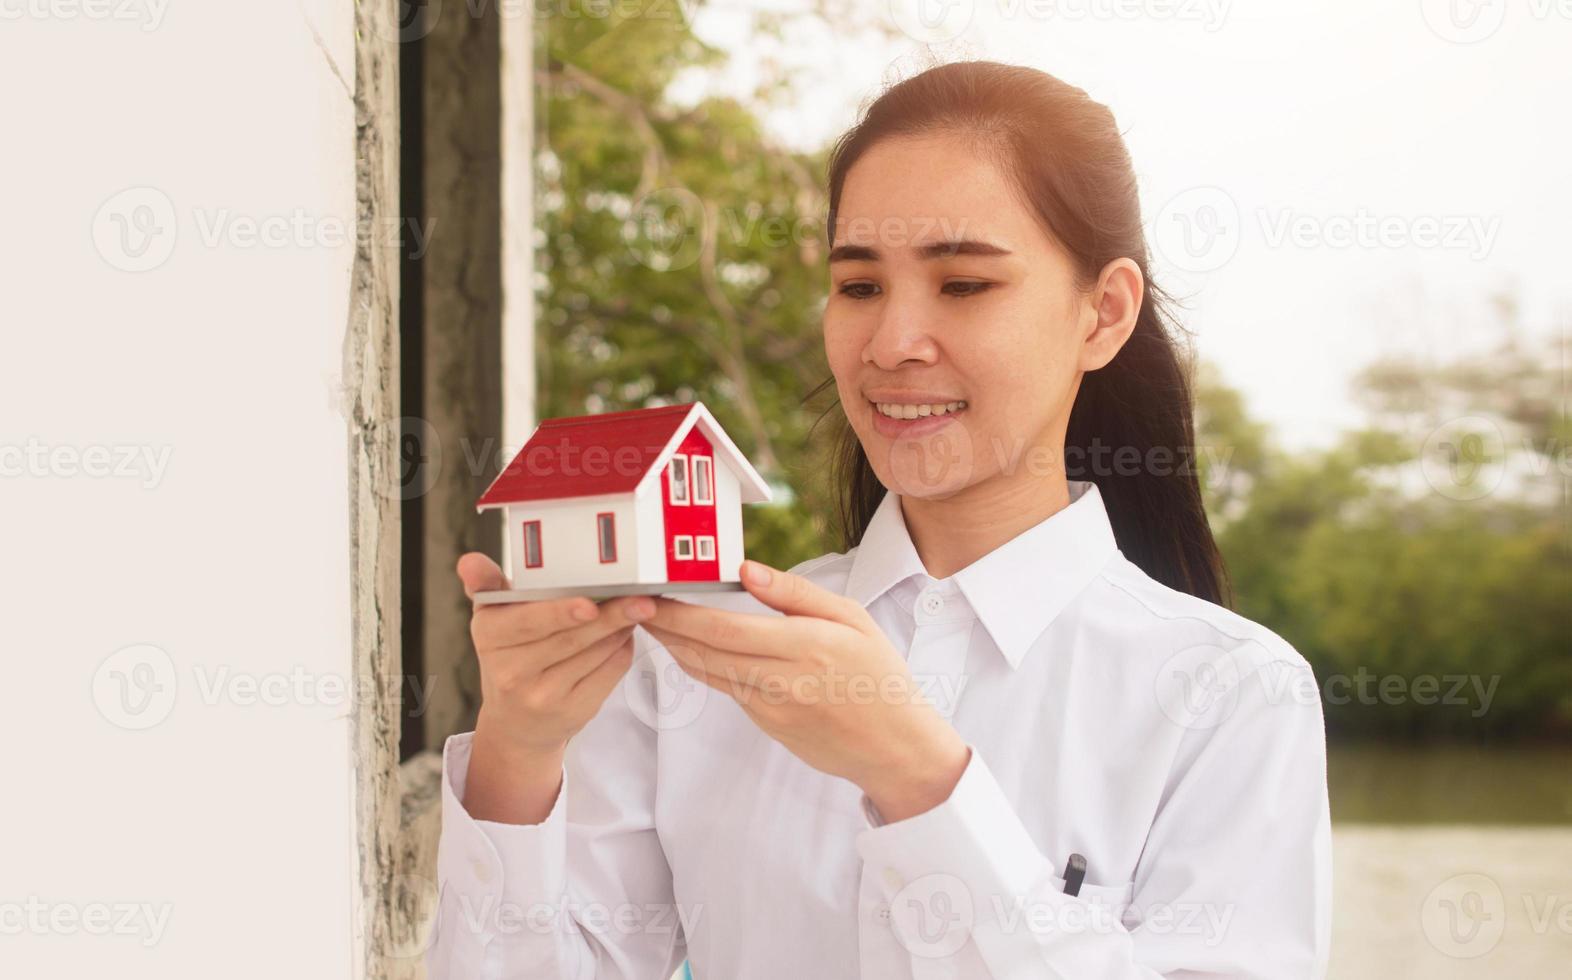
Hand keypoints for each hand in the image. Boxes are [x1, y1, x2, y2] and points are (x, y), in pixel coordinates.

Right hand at [457, 552, 652, 758]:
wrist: (516, 722)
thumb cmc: (510, 653)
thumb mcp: (492, 618)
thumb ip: (486, 584)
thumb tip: (468, 561)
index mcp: (490, 638)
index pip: (527, 622)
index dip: (559, 613)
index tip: (589, 604)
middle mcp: (511, 672)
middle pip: (570, 639)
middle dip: (609, 616)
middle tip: (640, 598)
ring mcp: (543, 697)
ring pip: (595, 654)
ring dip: (621, 629)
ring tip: (637, 607)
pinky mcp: (573, 712)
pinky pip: (608, 675)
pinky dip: (621, 651)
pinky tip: (626, 635)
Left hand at [642, 559, 970, 822]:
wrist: (895, 746)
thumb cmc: (878, 673)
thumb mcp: (851, 619)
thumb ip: (795, 593)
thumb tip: (746, 571)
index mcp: (803, 647)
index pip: (723, 629)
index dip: (679, 614)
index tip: (649, 596)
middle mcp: (780, 680)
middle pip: (703, 652)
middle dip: (663, 628)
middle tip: (632, 604)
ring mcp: (769, 708)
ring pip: (707, 673)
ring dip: (674, 647)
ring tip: (652, 620)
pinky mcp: (766, 725)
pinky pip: (728, 689)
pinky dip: (704, 666)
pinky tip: (692, 646)